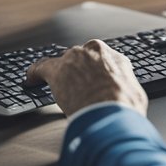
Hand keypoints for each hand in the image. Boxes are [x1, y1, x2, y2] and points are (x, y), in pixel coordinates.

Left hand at [26, 40, 147, 117]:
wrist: (112, 112)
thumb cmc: (125, 108)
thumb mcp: (133, 95)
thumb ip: (124, 90)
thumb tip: (124, 98)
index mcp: (114, 58)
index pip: (100, 61)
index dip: (94, 73)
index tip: (91, 81)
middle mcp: (93, 52)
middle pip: (80, 60)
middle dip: (78, 74)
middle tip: (77, 90)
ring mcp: (74, 59)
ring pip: (63, 64)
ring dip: (60, 76)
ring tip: (58, 89)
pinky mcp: (56, 69)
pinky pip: (41, 67)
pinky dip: (35, 73)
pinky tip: (31, 80)